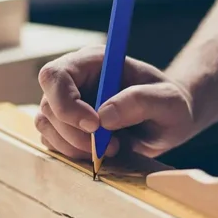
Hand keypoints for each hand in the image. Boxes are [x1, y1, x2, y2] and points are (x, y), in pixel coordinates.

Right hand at [35, 46, 196, 160]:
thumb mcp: (168, 101)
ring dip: (75, 147)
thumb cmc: (171, 104)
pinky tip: (104, 153)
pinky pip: (54, 144)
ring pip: (47, 127)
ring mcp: (68, 105)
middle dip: (75, 133)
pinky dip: (75, 155)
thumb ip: (140, 101)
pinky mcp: (68, 128)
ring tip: (113, 148)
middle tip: (112, 145)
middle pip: (48, 106)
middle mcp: (75, 81)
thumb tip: (104, 116)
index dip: (66, 103)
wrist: (170, 122)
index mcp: (93, 62)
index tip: (94, 125)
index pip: (55, 75)